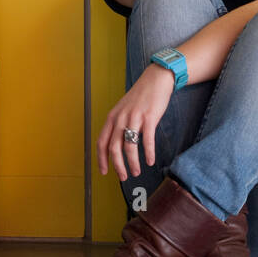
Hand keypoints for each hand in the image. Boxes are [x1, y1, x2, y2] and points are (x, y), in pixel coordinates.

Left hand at [97, 63, 176, 180]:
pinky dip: (148, 153)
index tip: (104, 172)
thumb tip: (116, 146)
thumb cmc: (141, 96)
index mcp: (112, 117)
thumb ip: (119, 125)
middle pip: (114, 148)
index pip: (101, 142)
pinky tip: (150, 161)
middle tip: (123, 177)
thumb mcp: (123, 109)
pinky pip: (147, 140)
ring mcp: (134, 117)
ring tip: (136, 172)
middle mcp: (120, 118)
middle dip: (117, 166)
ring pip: (129, 146)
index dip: (101, 159)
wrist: (156, 79)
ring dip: (132, 163)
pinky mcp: (149, 117)